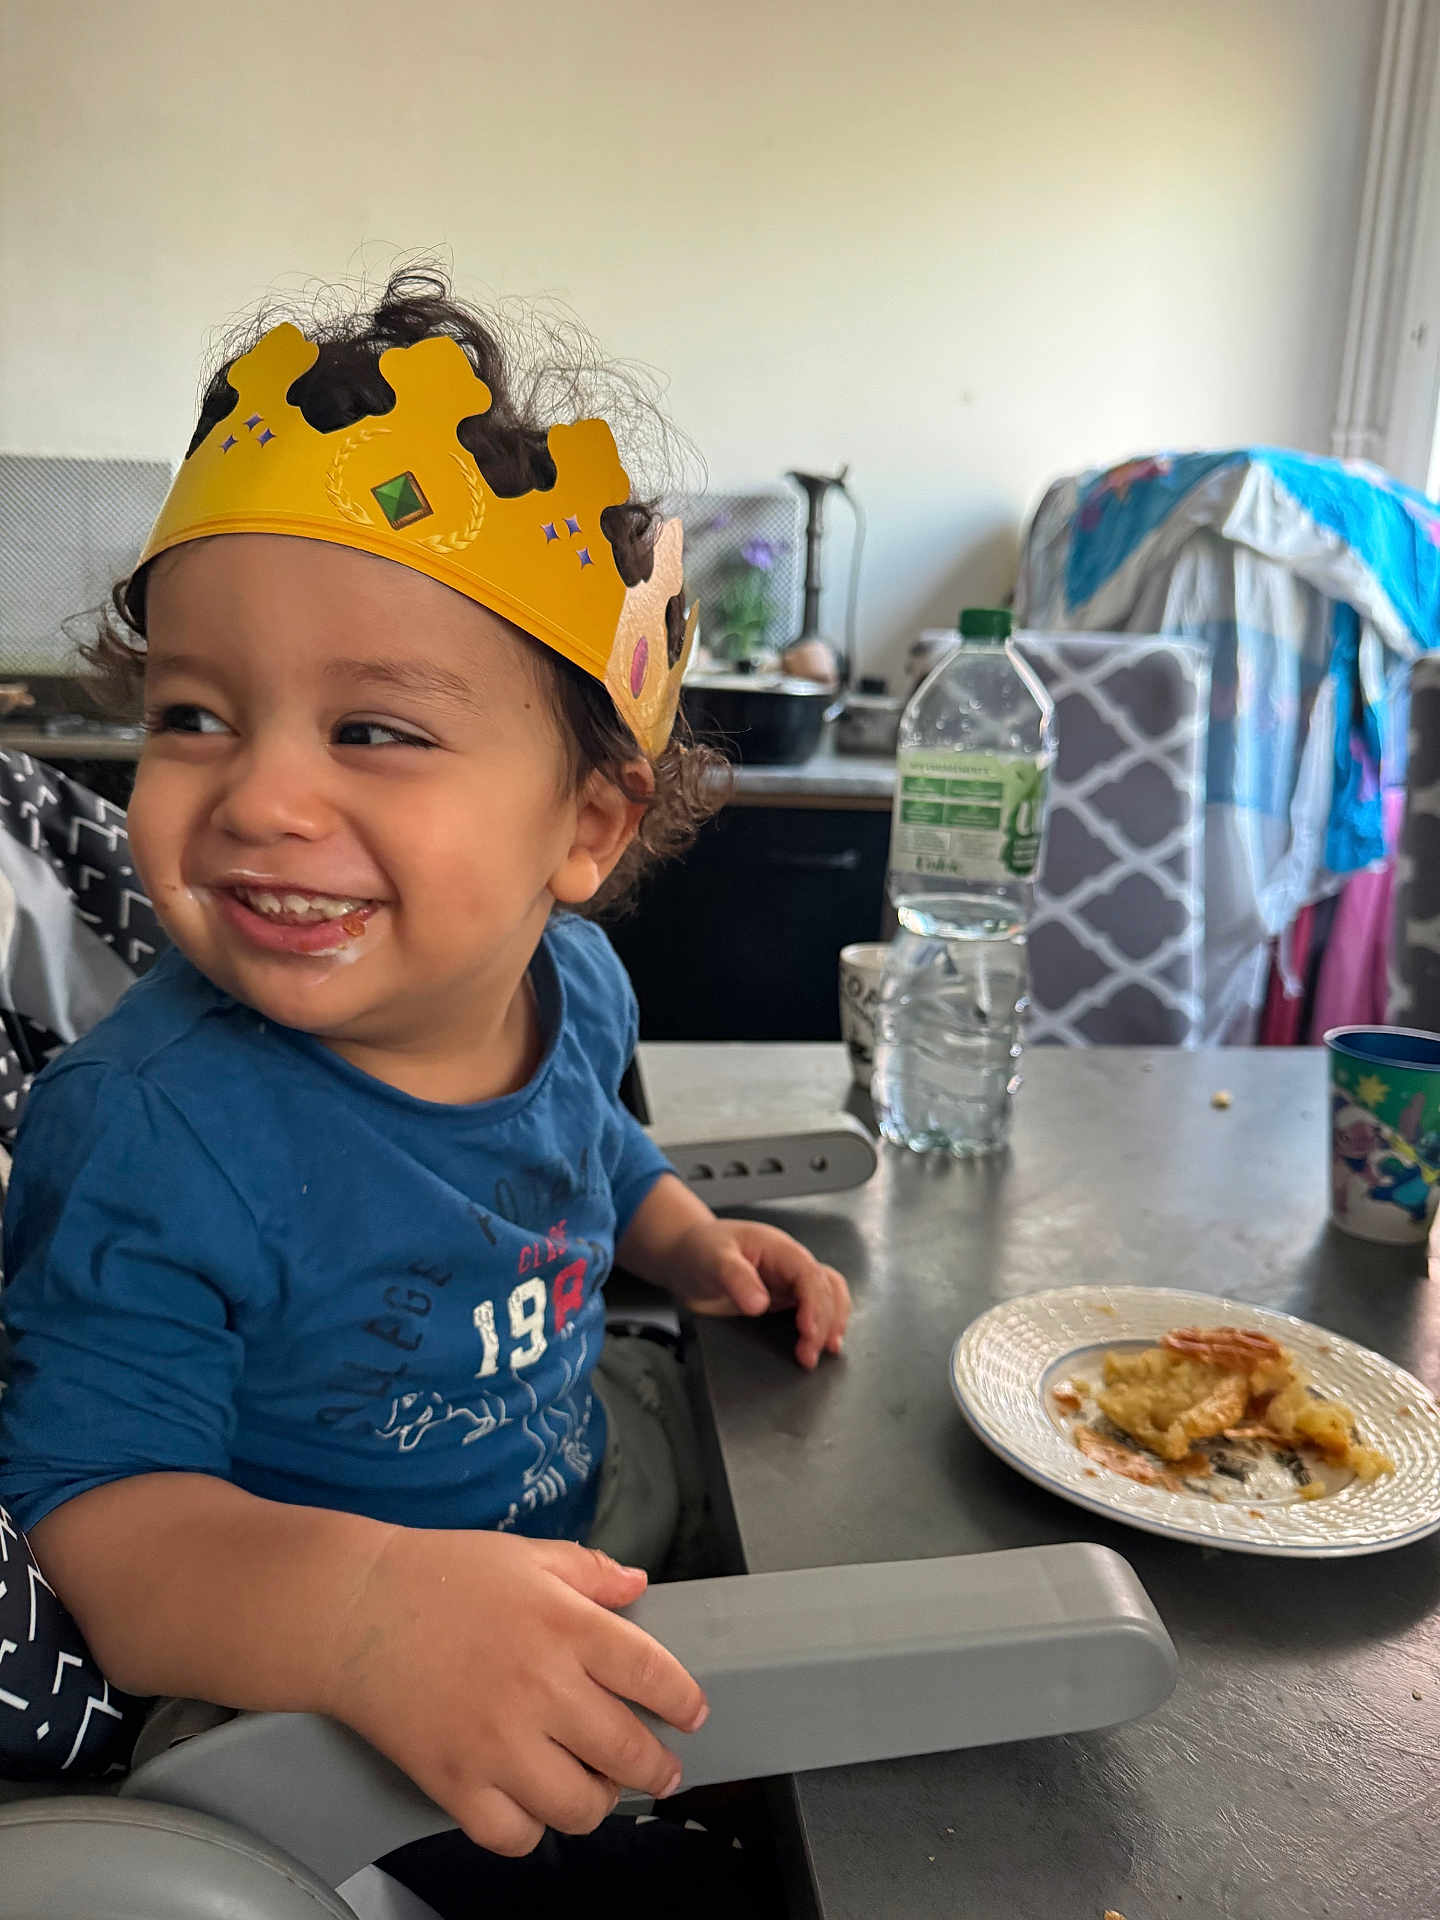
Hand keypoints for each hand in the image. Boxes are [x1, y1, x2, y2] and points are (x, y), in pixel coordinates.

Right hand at [326, 1528, 706, 1856]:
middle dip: (657, 1767)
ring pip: (579, 1806)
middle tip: (660, 1768)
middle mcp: (541, 1689)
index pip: (653, 1675)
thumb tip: (637, 1585)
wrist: (353, 1610)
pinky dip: (531, 1829)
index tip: (692, 1715)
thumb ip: (589, 1571)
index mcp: (565, 1626)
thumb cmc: (437, 1575)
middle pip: (627, 1752)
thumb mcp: (525, 1555)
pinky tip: (533, 1802)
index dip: (683, 1701)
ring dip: (598, 1801)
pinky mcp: (454, 1782)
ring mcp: (497, 1743)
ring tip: (596, 1785)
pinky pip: (513, 1836)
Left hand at [666, 1216, 850, 1368]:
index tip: (808, 1332)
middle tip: (809, 1355)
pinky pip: (812, 1311)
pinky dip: (821, 1326)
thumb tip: (759, 1304)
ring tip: (825, 1351)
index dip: (815, 1305)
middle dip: (824, 1323)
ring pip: (828, 1298)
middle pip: (826, 1290)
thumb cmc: (701, 1249)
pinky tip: (816, 1345)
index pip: (810, 1276)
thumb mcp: (714, 1258)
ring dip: (831, 1323)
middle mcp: (790, 1266)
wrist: (686, 1257)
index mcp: (780, 1249)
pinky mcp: (783, 1301)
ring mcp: (789, 1284)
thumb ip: (736, 1278)